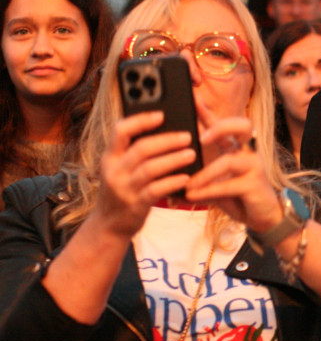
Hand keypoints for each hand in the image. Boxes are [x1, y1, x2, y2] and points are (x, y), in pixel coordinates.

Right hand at [95, 112, 196, 237]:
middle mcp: (114, 171)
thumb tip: (167, 130)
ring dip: (174, 159)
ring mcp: (123, 189)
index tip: (161, 114)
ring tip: (192, 153)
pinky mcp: (135, 205)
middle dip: (167, 140)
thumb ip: (135, 152)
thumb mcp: (121, 169)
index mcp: (110, 157)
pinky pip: (156, 190)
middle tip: (188, 136)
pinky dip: (172, 182)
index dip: (141, 120)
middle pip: (141, 149)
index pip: (120, 130)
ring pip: (150, 169)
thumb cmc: (123, 189)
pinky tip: (186, 177)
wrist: (109, 225)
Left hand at [184, 110, 280, 231]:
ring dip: (205, 174)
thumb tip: (170, 181)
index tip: (192, 99)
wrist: (262, 218)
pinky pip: (229, 184)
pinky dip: (209, 190)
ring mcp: (253, 166)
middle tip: (201, 138)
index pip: (220, 124)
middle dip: (220, 126)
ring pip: (229, 161)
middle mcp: (246, 152)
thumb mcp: (213, 186)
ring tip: (188, 185)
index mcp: (234, 148)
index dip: (207, 111)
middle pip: (241, 126)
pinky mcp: (255, 183)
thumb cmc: (237, 198)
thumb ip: (197, 180)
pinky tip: (194, 196)